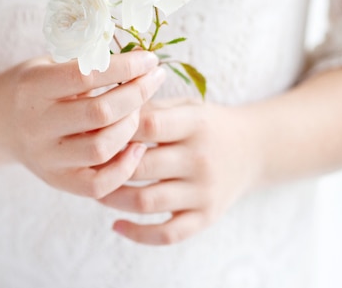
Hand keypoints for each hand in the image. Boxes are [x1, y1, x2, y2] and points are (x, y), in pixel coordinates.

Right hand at [0, 51, 164, 198]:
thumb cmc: (33, 87)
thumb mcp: (48, 64)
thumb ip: (84, 61)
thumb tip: (135, 57)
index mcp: (34, 87)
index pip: (87, 76)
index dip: (125, 67)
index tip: (150, 59)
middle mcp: (37, 125)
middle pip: (99, 113)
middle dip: (136, 94)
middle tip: (154, 80)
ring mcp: (46, 158)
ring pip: (101, 149)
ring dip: (131, 127)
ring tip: (139, 110)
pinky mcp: (57, 181)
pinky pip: (98, 185)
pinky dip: (124, 168)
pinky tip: (137, 146)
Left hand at [99, 99, 263, 244]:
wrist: (255, 149)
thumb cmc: (207, 124)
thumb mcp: (187, 106)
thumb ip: (151, 107)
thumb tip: (105, 109)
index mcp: (195, 125)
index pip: (148, 125)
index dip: (116, 127)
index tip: (94, 129)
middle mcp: (201, 159)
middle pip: (141, 166)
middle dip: (107, 165)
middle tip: (86, 163)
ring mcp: (204, 191)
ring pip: (146, 202)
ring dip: (113, 198)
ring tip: (97, 189)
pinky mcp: (206, 217)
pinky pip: (168, 234)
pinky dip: (138, 234)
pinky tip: (117, 224)